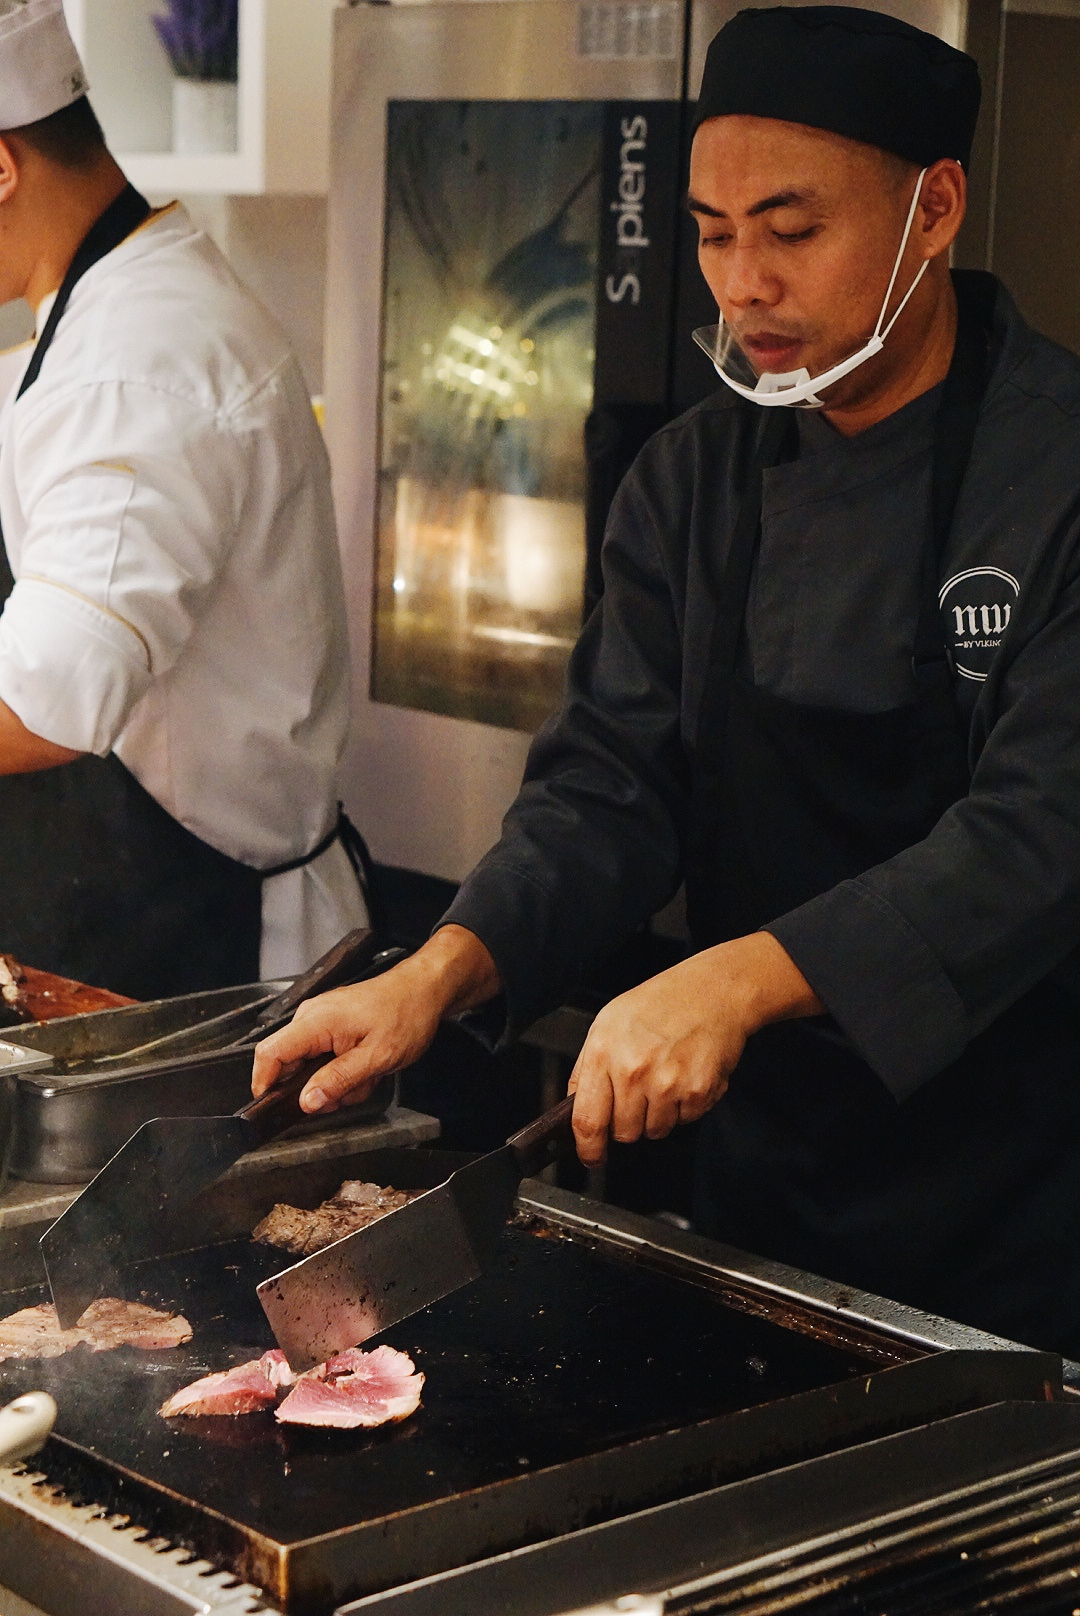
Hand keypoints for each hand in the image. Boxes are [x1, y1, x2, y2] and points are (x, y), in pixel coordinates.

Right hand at [251, 925, 500, 1113]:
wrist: (425, 989)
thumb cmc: (406, 1014)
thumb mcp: (375, 1057)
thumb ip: (338, 1081)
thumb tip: (306, 1101)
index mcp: (316, 1021)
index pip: (269, 1053)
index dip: (264, 1083)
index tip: (272, 1106)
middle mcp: (312, 1017)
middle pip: (289, 1064)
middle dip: (317, 1088)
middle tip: (348, 1092)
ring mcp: (321, 1019)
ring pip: (310, 1065)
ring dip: (337, 1080)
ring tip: (367, 1075)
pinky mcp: (332, 1024)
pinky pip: (324, 1055)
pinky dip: (343, 1068)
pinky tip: (366, 1067)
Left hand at [568, 932, 821, 1165]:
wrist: (713, 991)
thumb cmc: (660, 1003)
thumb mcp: (608, 1023)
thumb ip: (588, 1067)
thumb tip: (575, 1106)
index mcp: (603, 1053)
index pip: (587, 1119)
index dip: (588, 1148)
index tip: (591, 1157)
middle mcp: (633, 1071)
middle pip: (623, 1133)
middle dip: (628, 1123)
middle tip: (640, 1094)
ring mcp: (667, 1083)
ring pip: (654, 1130)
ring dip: (658, 1115)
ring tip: (665, 1078)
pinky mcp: (697, 1092)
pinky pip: (684, 1121)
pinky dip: (685, 1107)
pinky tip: (686, 1077)